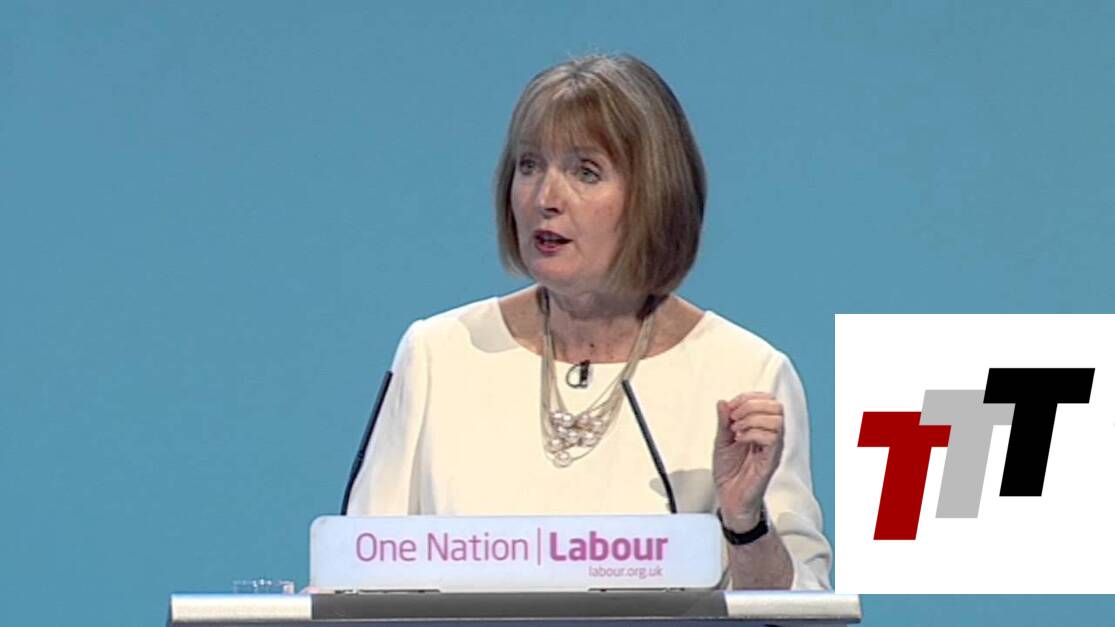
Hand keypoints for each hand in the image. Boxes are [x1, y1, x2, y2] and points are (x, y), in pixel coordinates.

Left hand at [713, 392, 783, 530]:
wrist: (729, 497)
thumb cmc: (729, 471)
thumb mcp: (721, 441)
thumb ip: (723, 422)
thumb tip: (723, 402)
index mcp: (760, 428)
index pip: (767, 400)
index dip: (748, 397)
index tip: (731, 406)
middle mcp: (771, 435)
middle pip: (776, 406)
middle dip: (751, 405)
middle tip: (733, 418)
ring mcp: (773, 448)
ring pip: (777, 419)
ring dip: (752, 419)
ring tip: (736, 430)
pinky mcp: (771, 460)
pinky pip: (773, 438)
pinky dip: (753, 433)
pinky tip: (740, 440)